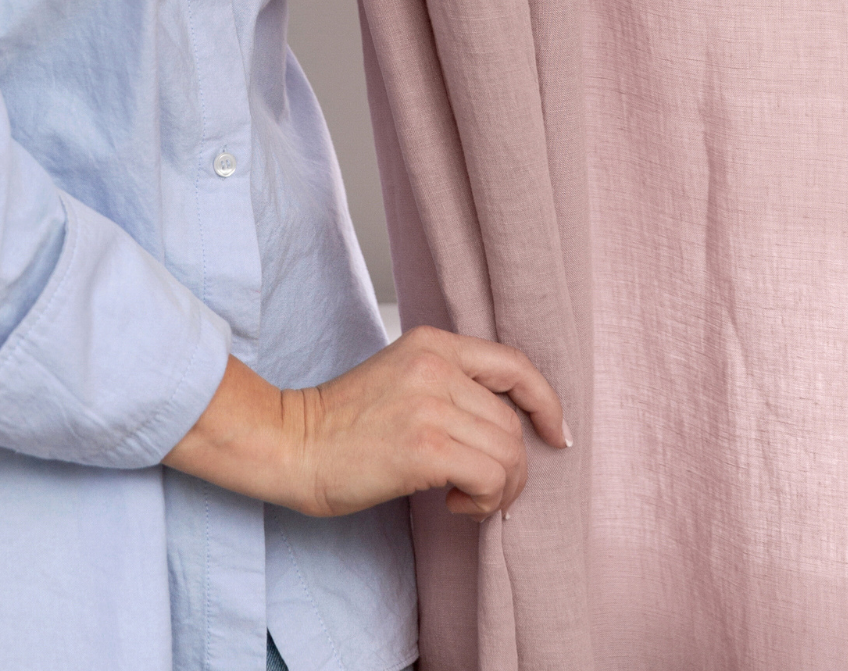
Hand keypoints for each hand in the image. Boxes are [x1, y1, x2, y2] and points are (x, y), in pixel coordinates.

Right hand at [162, 324, 569, 520]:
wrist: (291, 443)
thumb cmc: (342, 423)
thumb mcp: (401, 378)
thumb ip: (449, 384)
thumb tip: (505, 424)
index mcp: (433, 343)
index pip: (515, 364)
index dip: (546, 402)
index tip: (556, 435)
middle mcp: (437, 365)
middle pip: (514, 422)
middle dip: (513, 468)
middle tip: (484, 492)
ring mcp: (430, 404)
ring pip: (509, 452)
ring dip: (499, 489)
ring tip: (466, 498)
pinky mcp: (424, 447)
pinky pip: (490, 477)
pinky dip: (485, 500)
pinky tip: (455, 504)